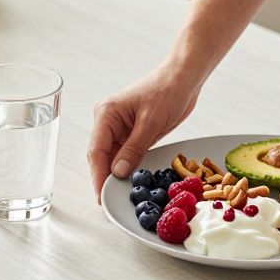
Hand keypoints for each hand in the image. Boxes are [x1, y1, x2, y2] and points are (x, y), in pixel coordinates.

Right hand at [88, 67, 199, 200]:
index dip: (98, 175)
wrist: (184, 78)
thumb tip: (117, 173)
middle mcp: (108, 121)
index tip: (101, 195)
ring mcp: (120, 128)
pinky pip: (125, 154)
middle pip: (100, 156)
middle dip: (104, 178)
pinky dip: (128, 168)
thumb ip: (133, 149)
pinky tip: (132, 181)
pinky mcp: (132, 133)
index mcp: (106, 114)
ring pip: (112, 157)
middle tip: (109, 201)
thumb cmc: (167, 91)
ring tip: (119, 195)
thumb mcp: (151, 123)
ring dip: (116, 175)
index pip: (96, 150)